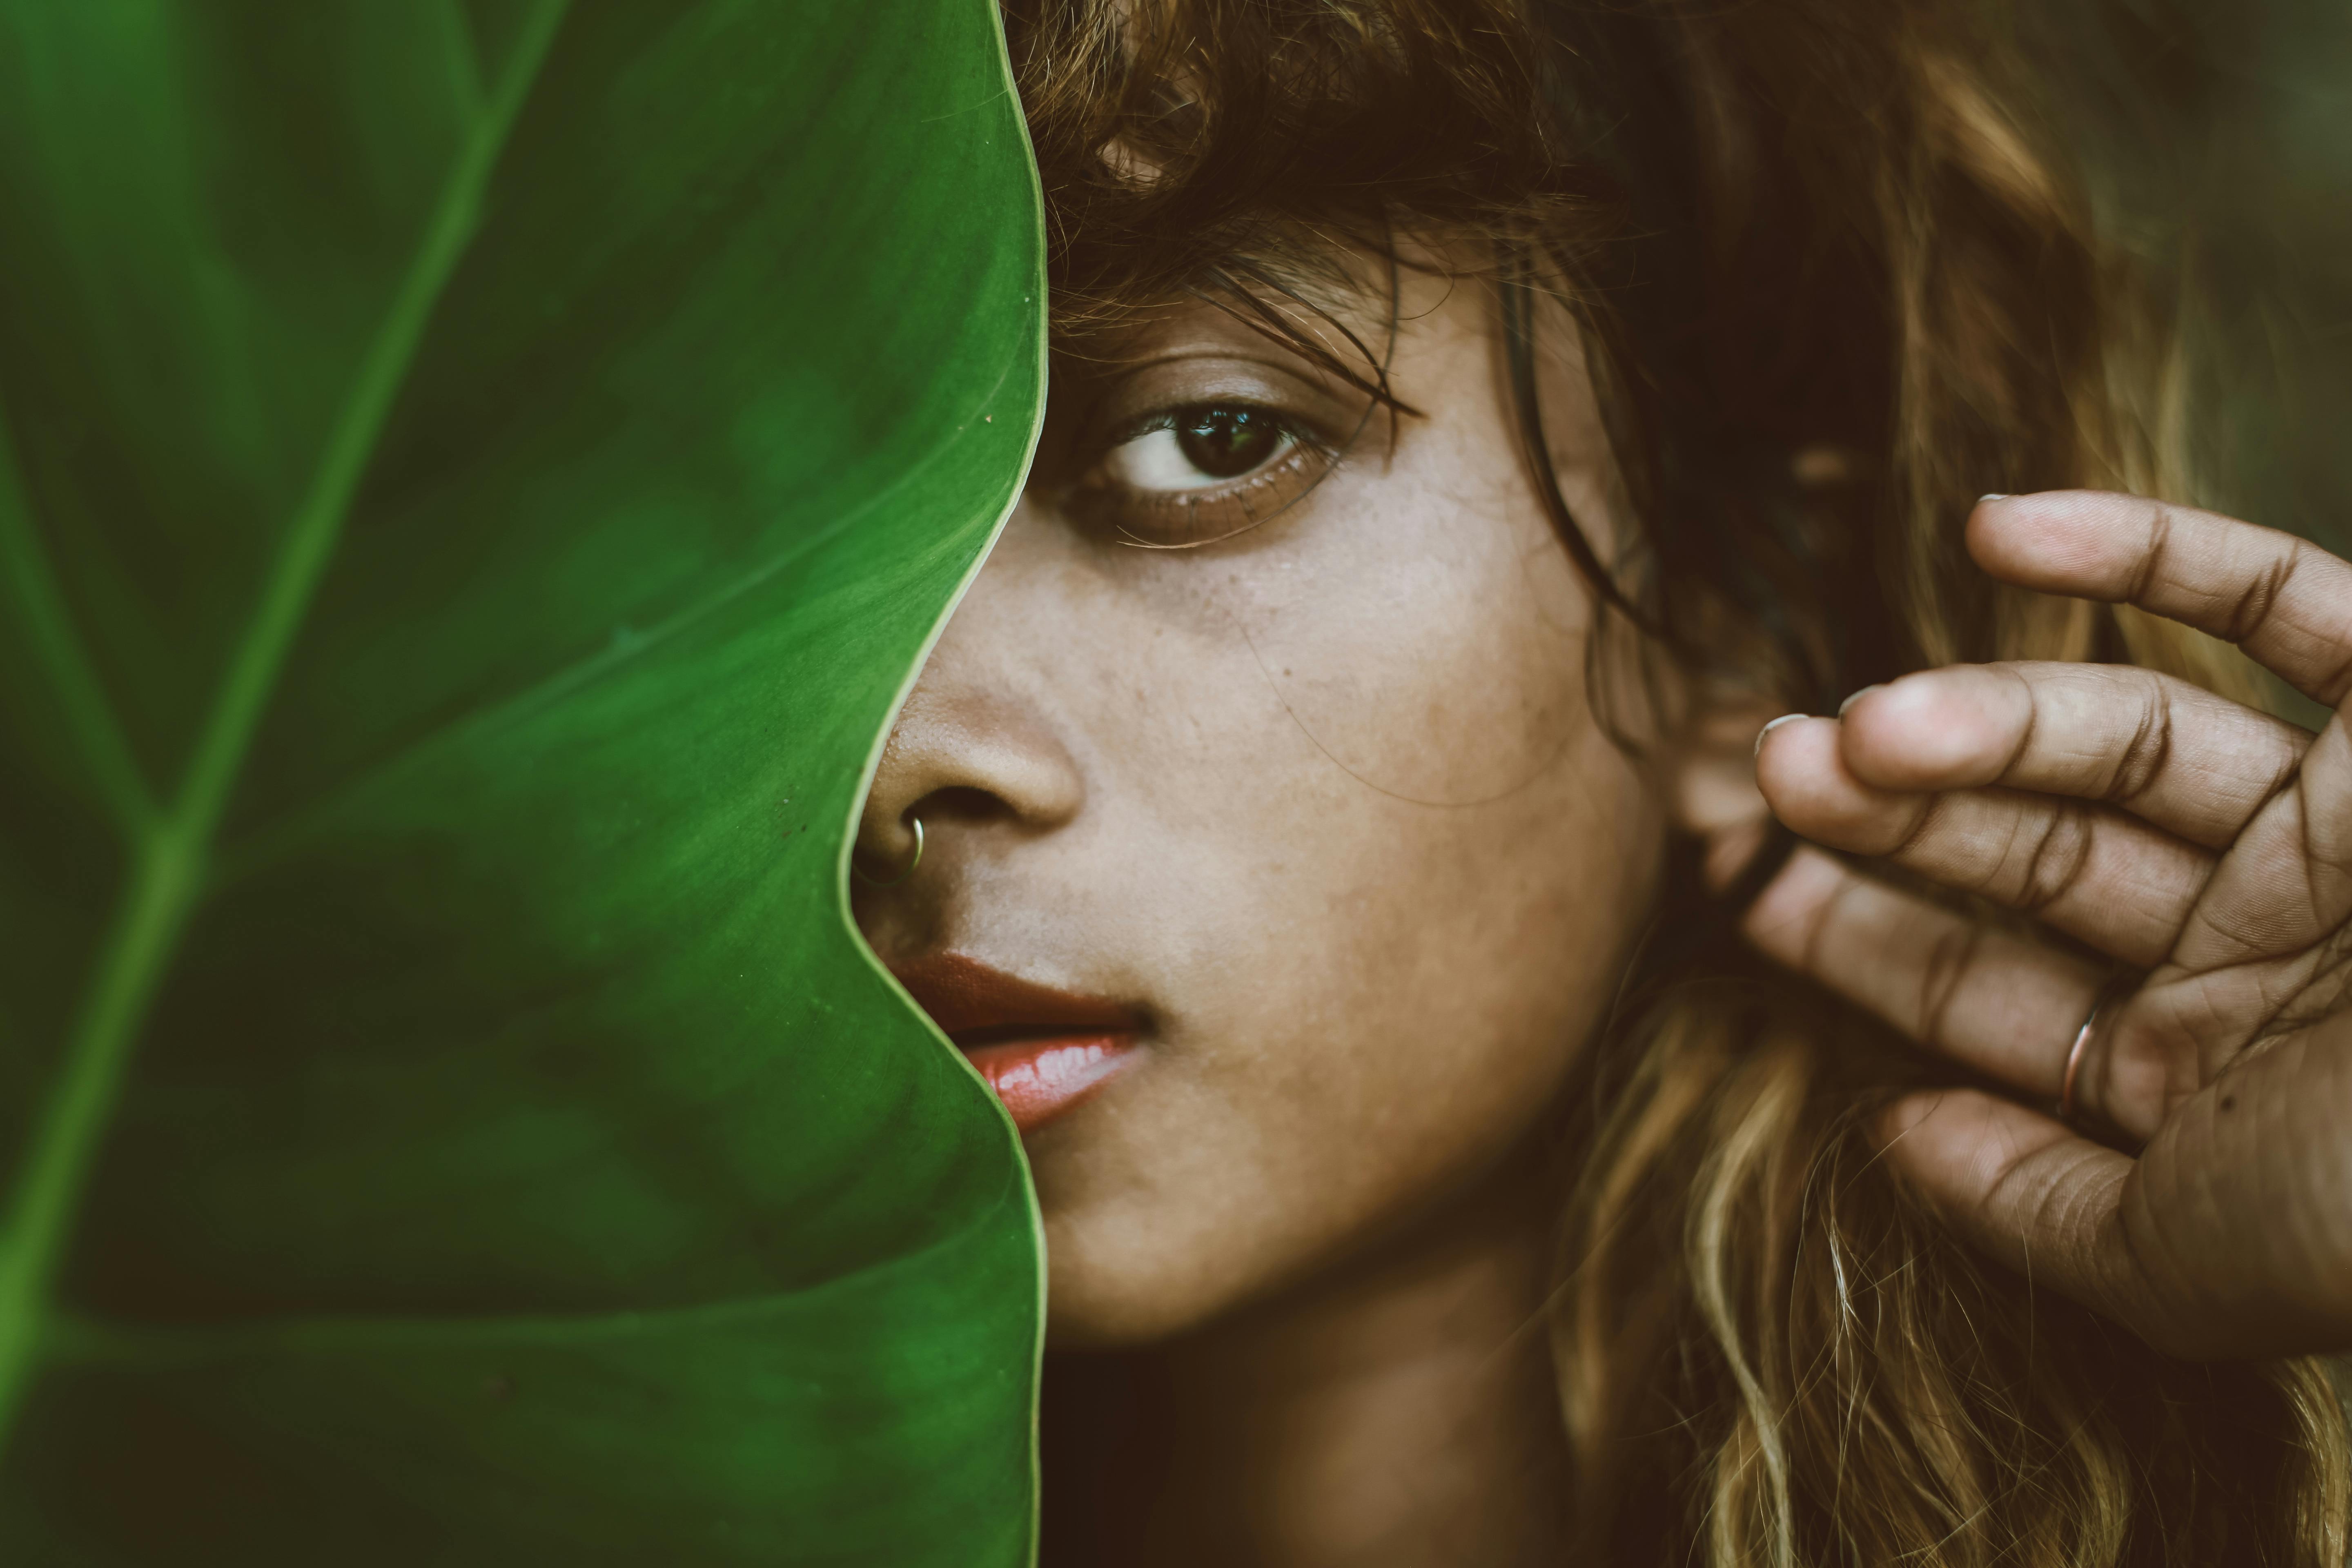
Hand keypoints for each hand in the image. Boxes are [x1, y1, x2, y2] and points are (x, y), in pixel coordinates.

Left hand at [1750, 490, 2351, 1360]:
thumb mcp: (2179, 1267)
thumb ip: (2030, 1207)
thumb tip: (1890, 1141)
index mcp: (2203, 1065)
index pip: (1988, 988)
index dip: (1861, 937)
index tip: (1741, 893)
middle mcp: (2257, 938)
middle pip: (2030, 850)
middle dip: (1895, 815)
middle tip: (1773, 775)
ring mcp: (2337, 823)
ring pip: (2123, 730)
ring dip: (1980, 713)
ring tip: (1859, 725)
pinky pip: (2284, 602)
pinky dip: (2149, 546)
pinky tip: (1996, 521)